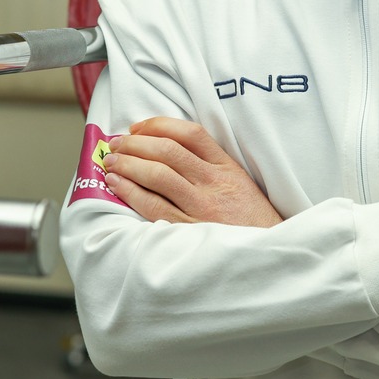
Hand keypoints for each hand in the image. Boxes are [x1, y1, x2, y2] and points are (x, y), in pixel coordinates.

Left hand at [103, 117, 283, 227]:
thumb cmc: (249, 219)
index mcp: (227, 167)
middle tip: (115, 144)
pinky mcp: (189, 231)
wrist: (267, 253)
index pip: (190, 134)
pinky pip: (154, 207)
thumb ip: (209, 164)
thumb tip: (161, 148)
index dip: (158, 125)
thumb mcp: (238, 182)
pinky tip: (116, 185)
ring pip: (158, 175)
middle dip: (135, 144)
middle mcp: (214, 184)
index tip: (137, 128)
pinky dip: (131, 192)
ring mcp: (202, 208)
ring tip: (111, 162)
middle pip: (168, 151)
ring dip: (128, 164)